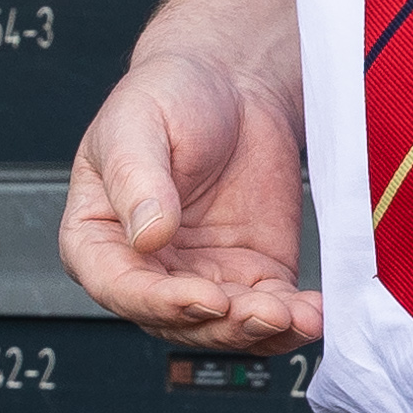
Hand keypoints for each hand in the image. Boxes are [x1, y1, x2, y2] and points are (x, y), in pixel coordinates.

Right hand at [64, 39, 329, 354]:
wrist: (233, 81)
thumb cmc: (169, 96)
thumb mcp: (137, 125)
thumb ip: (136, 180)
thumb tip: (147, 237)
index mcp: (98, 239)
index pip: (119, 287)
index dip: (160, 303)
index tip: (203, 299)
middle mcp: (148, 270)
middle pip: (176, 321)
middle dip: (222, 324)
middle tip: (263, 311)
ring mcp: (201, 278)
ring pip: (225, 328)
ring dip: (261, 331)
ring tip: (295, 315)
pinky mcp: (252, 275)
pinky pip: (270, 313)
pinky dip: (292, 321)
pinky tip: (313, 313)